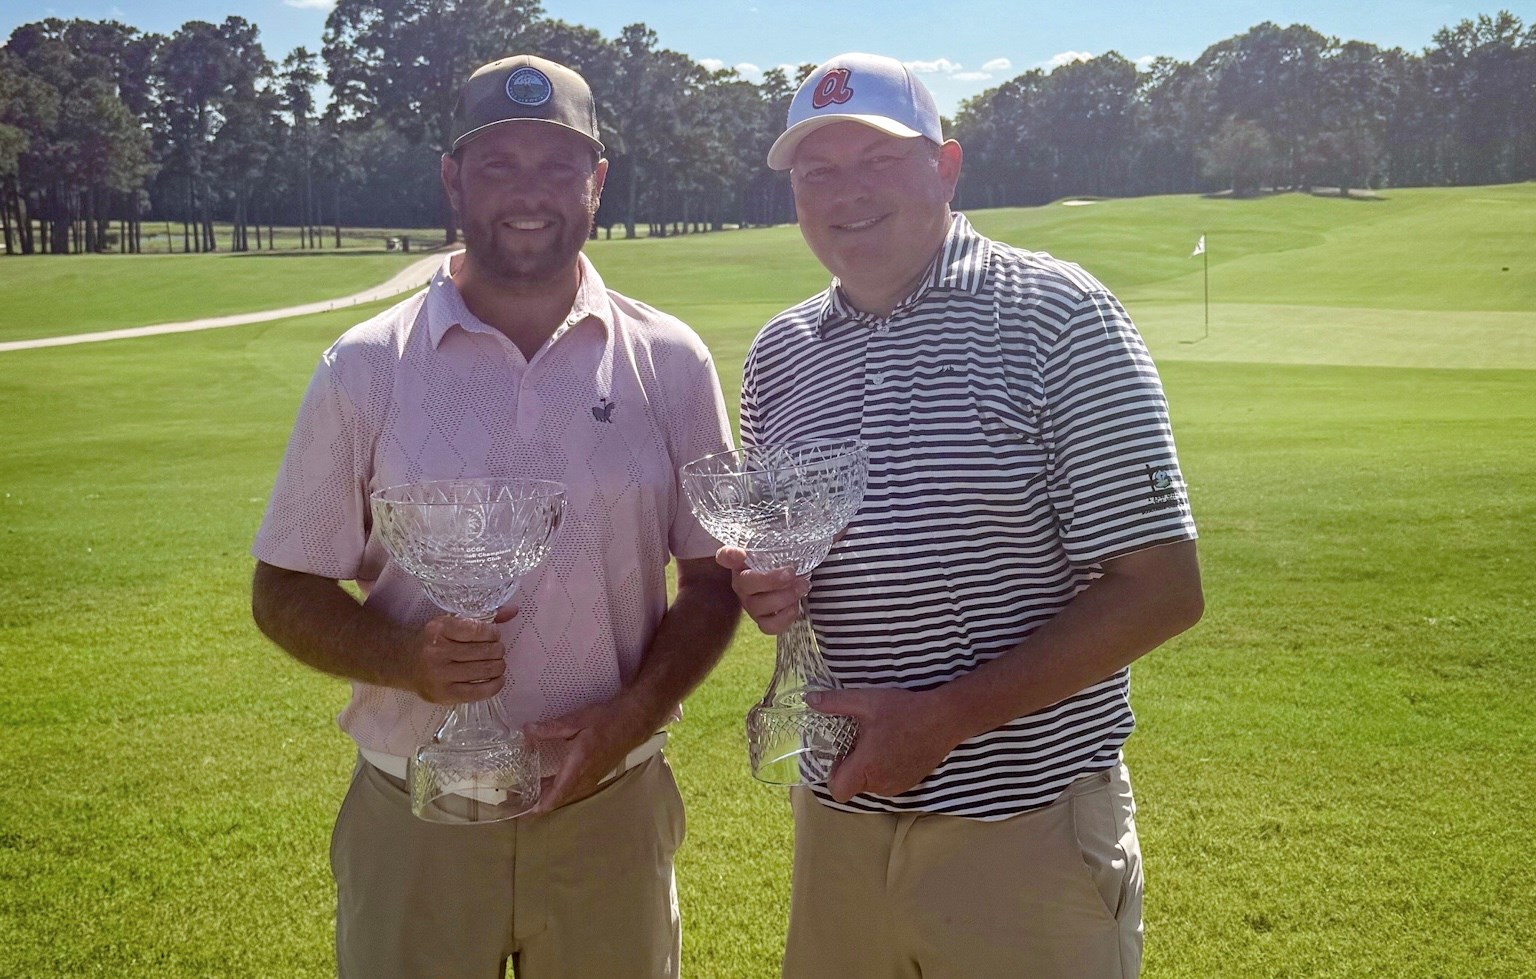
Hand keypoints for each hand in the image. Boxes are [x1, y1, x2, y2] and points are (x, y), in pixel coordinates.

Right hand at [404, 606, 515, 704]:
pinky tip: (498, 679)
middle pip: (484, 651)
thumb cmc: (432, 640)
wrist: (403, 663)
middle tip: (497, 650)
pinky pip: (479, 692)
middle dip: (498, 650)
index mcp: (439, 629)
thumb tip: (514, 610)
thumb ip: (482, 617)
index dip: (493, 633)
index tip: (493, 635)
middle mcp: (438, 652)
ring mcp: (440, 675)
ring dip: (498, 666)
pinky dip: (495, 685)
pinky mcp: (444, 695)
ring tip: (497, 663)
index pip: (478, 630)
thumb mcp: (450, 623)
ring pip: (484, 670)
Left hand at [524, 699, 652, 812]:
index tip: (521, 813)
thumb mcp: (576, 720)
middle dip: (537, 803)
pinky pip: (573, 789)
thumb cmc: (607, 719)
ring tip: (527, 792)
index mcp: (578, 767)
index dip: (538, 807)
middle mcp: (585, 779)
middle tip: (515, 800)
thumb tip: (527, 731)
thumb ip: (550, 729)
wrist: (633, 721)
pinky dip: (558, 790)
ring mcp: (592, 779)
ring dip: (548, 796)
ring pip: (566, 795)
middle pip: (558, 799)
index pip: (556, 796)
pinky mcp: (595, 775)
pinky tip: (547, 781)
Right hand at [715, 546, 807, 635]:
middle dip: (771, 580)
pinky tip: (796, 605)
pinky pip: (769, 626)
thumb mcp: (779, 547)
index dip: (729, 555)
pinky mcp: (762, 620)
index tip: (740, 553)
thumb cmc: (781, 561)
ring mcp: (750, 604)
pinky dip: (785, 617)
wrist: (791, 580)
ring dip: (784, 597)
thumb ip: (779, 541)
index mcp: (741, 562)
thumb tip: (798, 536)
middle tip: (792, 572)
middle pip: (746, 584)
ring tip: (802, 586)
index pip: (725, 556)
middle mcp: (741, 584)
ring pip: (759, 607)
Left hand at [807, 687, 961, 802]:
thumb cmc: (904, 710)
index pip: (837, 790)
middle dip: (851, 767)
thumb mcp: (866, 701)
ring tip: (879, 742)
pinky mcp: (910, 783)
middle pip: (853, 786)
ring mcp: (898, 786)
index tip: (841, 753)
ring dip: (868, 769)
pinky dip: (884, 770)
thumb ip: (835, 703)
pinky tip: (893, 747)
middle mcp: (881, 784)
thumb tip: (809, 700)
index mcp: (867, 767)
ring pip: (870, 785)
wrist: (945, 718)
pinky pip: (887, 783)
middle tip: (860, 741)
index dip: (834, 774)